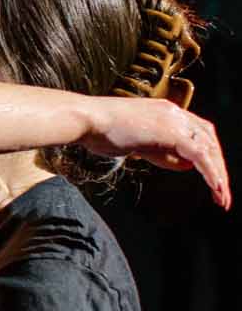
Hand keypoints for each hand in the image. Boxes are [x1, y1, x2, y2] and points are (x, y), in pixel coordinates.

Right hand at [81, 97, 229, 206]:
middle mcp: (175, 112)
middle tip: (221, 192)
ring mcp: (174, 121)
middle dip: (218, 166)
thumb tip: (188, 165)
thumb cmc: (102, 131)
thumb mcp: (137, 144)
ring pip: (209, 149)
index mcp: (166, 112)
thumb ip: (163, 153)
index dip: (207, 154)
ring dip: (218, 175)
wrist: (88, 120)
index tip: (210, 175)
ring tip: (222, 198)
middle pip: (209, 139)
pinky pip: (200, 156)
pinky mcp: (172, 133)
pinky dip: (212, 174)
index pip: (198, 131)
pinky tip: (216, 189)